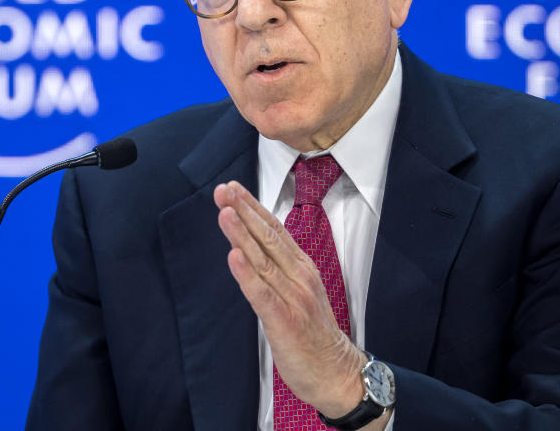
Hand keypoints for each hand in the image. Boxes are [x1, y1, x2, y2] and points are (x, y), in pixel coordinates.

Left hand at [214, 180, 365, 417]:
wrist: (335, 371)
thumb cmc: (313, 334)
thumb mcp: (300, 292)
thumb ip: (280, 269)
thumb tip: (252, 248)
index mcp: (302, 268)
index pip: (275, 230)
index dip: (253, 207)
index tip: (233, 189)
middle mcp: (299, 277)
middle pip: (268, 237)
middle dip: (244, 211)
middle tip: (223, 189)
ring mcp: (293, 297)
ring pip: (263, 259)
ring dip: (242, 234)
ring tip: (224, 212)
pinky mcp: (284, 320)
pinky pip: (262, 294)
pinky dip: (247, 274)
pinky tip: (234, 257)